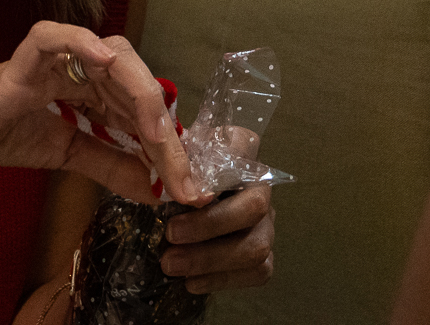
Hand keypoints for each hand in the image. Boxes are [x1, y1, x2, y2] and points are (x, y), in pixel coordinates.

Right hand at [0, 21, 203, 204]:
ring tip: (158, 133)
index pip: (143, 107)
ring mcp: (56, 57)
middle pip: (138, 84)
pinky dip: (82, 43)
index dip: (169, 144)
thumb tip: (154, 190)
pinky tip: (107, 63)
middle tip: (182, 173)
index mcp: (93, 83)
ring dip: (140, 95)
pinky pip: (55, 38)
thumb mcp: (67, 154)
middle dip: (164, 131)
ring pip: (113, 59)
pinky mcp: (24, 58)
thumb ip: (108, 165)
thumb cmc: (1, 134)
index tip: (188, 184)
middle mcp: (82, 64)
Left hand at [159, 127, 276, 293]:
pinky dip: (221, 280)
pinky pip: (257, 273)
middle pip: (254, 207)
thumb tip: (166, 186)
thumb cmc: (172, 179)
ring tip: (170, 265)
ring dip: (211, 259)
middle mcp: (260, 186)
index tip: (188, 191)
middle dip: (210, 226)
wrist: (176, 208)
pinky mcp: (262, 254)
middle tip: (170, 235)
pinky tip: (191, 281)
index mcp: (239, 152)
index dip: (221, 169)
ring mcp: (266, 222)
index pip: (243, 147)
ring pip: (257, 246)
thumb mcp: (163, 161)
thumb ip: (167, 164)